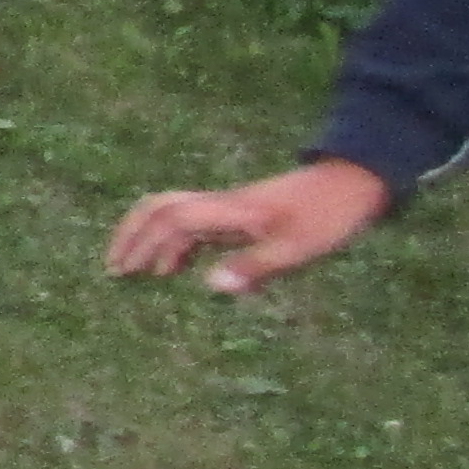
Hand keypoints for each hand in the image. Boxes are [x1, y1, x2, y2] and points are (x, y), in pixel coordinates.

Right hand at [108, 156, 386, 293]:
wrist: (354, 181)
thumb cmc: (330, 216)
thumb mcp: (299, 247)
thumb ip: (254, 267)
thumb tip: (208, 287)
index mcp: (230, 211)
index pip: (172, 220)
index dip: (144, 244)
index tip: (125, 272)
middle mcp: (222, 205)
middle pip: (159, 208)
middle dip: (131, 234)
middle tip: (113, 267)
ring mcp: (230, 207)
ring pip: (173, 214)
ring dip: (149, 238)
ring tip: (137, 272)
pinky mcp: (240, 212)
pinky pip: (194, 224)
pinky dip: (174, 243)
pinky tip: (177, 267)